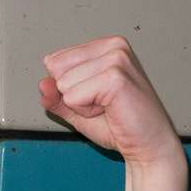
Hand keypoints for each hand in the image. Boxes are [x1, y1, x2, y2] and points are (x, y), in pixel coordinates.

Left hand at [39, 36, 181, 164]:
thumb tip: (43, 84)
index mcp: (105, 46)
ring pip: (63, 84)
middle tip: (102, 104)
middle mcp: (113, 46)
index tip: (95, 96)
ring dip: (81, 104)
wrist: (147, 144)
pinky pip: (73, 97)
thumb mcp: (76, 108)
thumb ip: (55, 96)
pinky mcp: (115, 76)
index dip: (68, 87)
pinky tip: (110, 110)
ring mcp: (116, 58)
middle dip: (72, 95)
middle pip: (56, 69)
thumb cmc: (118, 124)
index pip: (54, 61)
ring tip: (108, 107)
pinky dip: (86, 111)